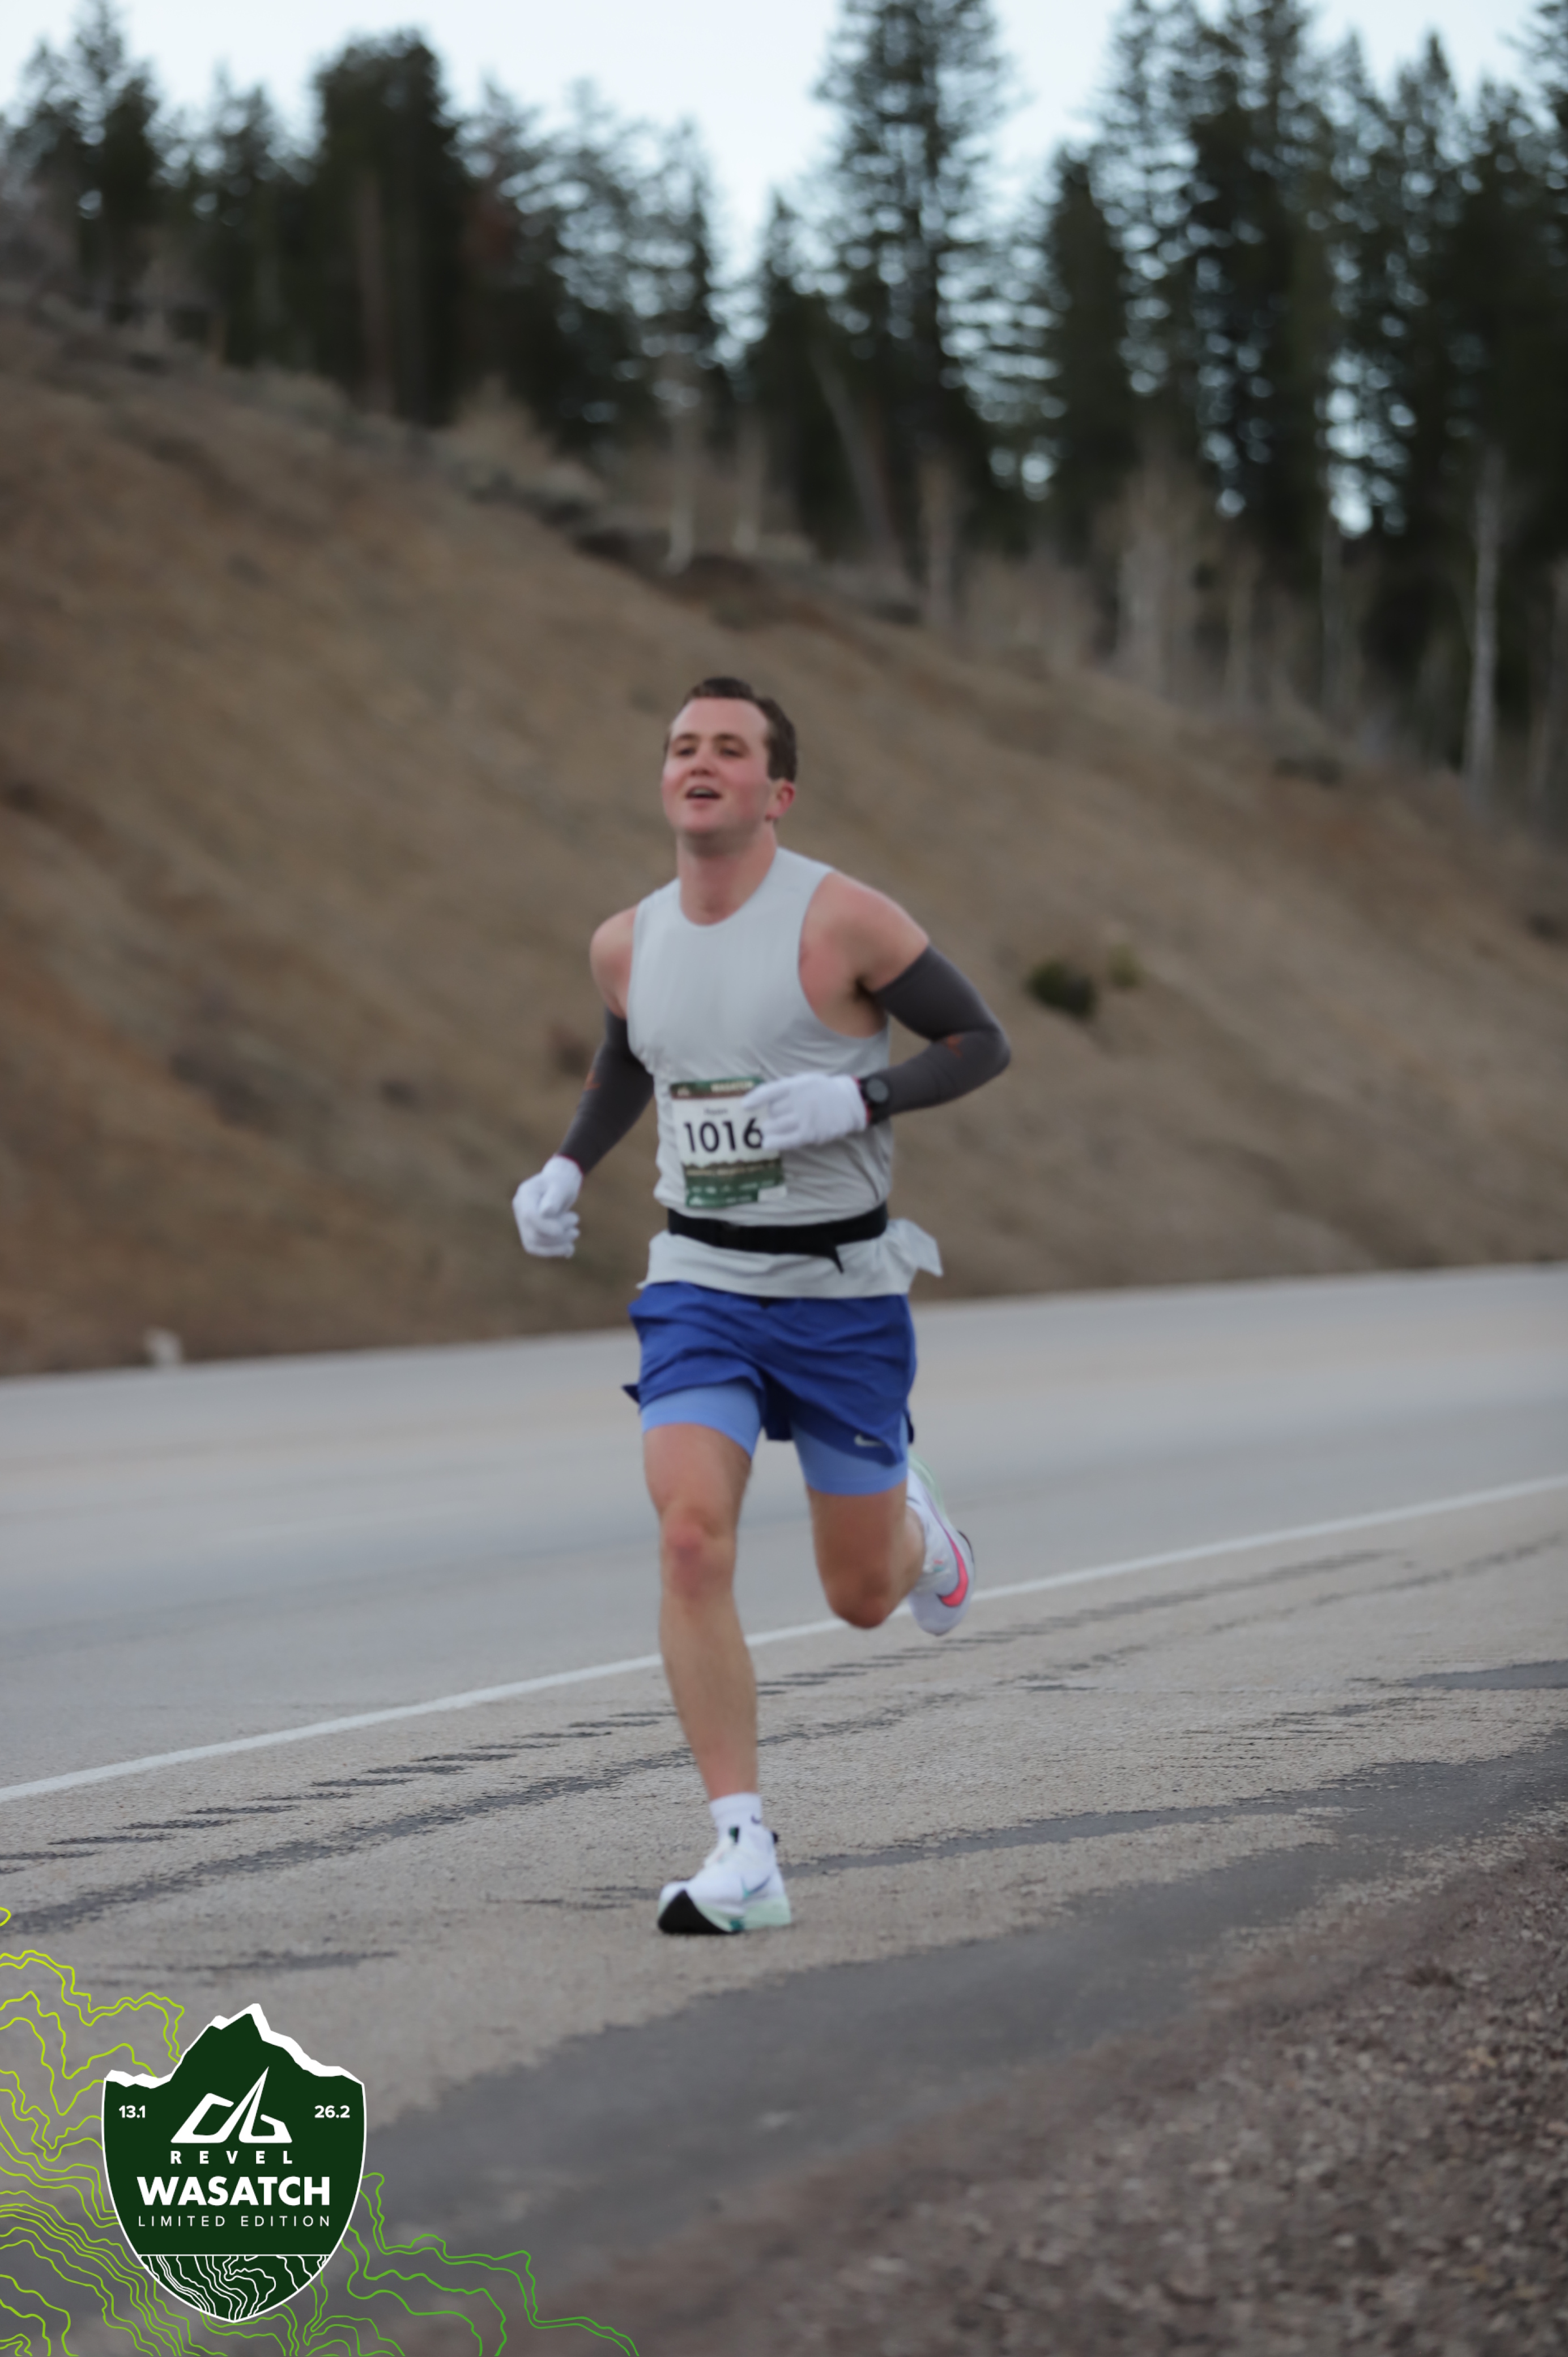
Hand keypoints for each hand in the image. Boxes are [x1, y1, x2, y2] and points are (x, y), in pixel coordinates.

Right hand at [512, 1156, 582, 1256]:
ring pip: (534, 1245)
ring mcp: (522, 1224)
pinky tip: (570, 1250)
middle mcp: (519, 1211)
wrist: (559, 1185)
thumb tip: (546, 1213)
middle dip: (559, 1235)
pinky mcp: (530, 1233)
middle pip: (533, 1234)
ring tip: (575, 1233)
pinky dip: (555, 1251)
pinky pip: (538, 1248)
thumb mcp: (562, 1184)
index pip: (530, 1216)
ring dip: (558, 1245)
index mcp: (524, 1195)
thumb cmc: (562, 1182)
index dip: (548, 1226)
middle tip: (576, 1223)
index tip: (572, 1222)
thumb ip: (554, 1198)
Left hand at [739, 1074, 867, 1150]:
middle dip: (769, 1115)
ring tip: (768, 1130)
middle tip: (772, 1118)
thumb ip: (785, 1088)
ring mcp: (805, 1117)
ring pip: (777, 1125)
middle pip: (772, 1111)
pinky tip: (767, 1143)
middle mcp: (800, 1100)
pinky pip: (788, 1139)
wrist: (849, 1102)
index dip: (755, 1099)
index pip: (770, 1091)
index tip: (744, 1106)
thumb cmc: (822, 1091)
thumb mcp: (805, 1080)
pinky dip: (776, 1142)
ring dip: (769, 1129)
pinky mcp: (810, 1133)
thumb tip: (761, 1099)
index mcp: (797, 1084)